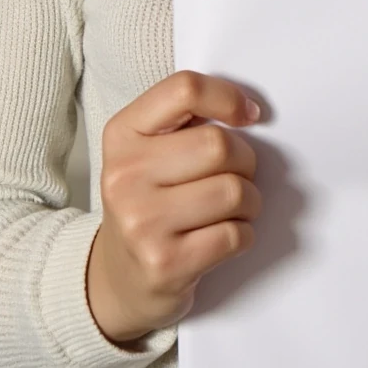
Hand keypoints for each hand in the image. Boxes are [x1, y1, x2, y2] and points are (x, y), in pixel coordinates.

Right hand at [87, 70, 262, 345]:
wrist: (117, 278)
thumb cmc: (149, 202)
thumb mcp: (149, 150)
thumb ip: (188, 119)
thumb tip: (250, 112)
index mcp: (122, 134)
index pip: (185, 90)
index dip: (228, 98)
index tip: (248, 116)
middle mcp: (124, 175)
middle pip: (219, 145)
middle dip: (245, 160)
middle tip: (238, 174)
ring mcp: (141, 222)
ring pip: (233, 191)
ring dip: (249, 201)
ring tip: (234, 208)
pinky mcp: (164, 263)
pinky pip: (234, 235)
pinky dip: (244, 234)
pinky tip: (226, 235)